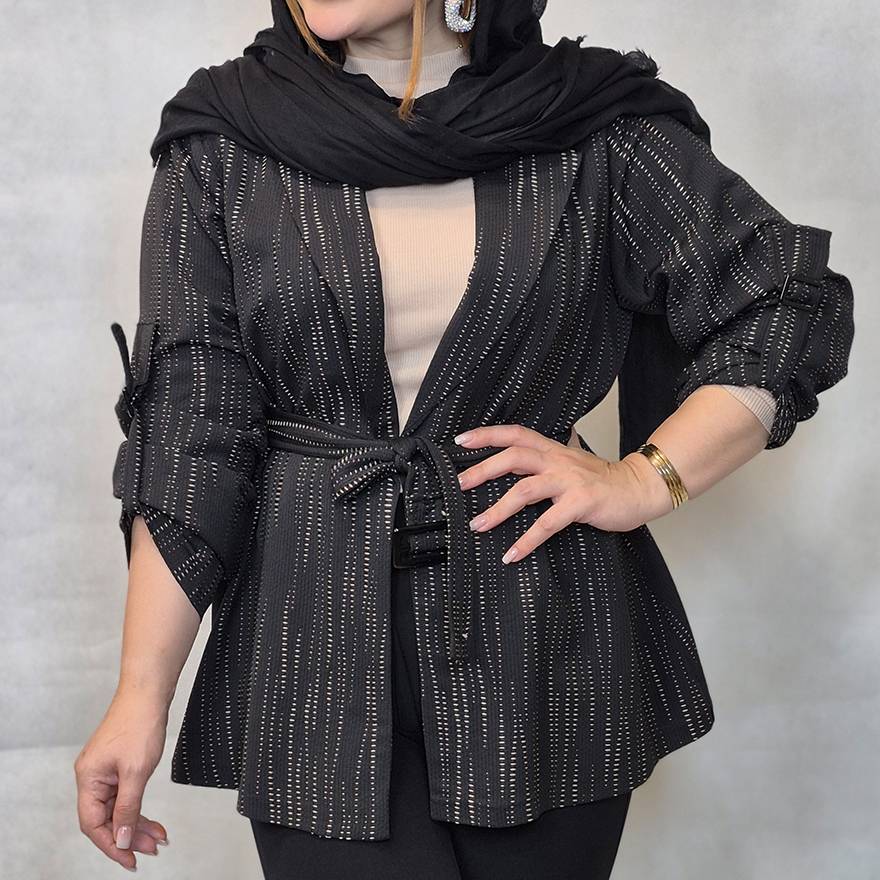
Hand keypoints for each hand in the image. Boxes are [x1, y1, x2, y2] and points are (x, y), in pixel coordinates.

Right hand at [74, 689, 169, 871]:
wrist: (149, 692)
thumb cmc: (139, 722)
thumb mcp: (136, 772)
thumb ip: (128, 808)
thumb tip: (123, 837)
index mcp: (88, 778)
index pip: (94, 824)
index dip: (112, 845)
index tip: (130, 860)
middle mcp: (92, 776)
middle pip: (106, 818)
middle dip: (130, 836)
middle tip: (151, 849)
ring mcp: (106, 770)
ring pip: (118, 807)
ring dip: (137, 823)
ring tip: (157, 838)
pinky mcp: (118, 763)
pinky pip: (125, 794)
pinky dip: (139, 806)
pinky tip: (152, 818)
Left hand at [454, 424, 672, 562]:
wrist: (639, 488)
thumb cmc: (602, 480)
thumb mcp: (570, 462)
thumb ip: (545, 459)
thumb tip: (518, 456)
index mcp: (553, 450)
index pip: (515, 434)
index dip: (488, 434)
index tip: (461, 440)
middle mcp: (558, 461)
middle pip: (514, 457)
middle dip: (483, 469)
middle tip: (459, 485)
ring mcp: (569, 482)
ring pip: (525, 489)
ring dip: (498, 509)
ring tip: (478, 525)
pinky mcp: (581, 504)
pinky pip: (547, 523)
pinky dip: (527, 541)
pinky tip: (512, 554)